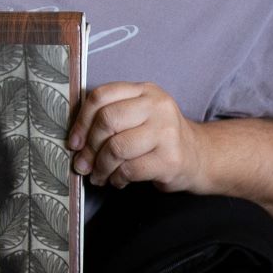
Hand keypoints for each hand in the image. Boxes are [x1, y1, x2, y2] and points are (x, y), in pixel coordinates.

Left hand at [67, 82, 204, 191]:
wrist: (198, 156)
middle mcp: (157, 106)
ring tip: (99, 176)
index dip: (81, 121)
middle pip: (107, 120)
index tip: (74, 142)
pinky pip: (129, 169)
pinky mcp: (170, 159)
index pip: (102, 96)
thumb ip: (112, 116)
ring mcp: (166, 132)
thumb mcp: (139, 115)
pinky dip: (117, 179)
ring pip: (116, 148)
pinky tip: (118, 180)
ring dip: (101, 167)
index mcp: (144, 91)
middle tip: (83, 164)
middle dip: (89, 147)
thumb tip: (76, 141)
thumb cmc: (159, 138)